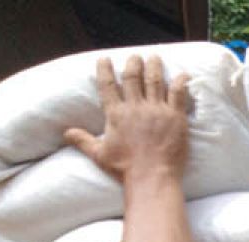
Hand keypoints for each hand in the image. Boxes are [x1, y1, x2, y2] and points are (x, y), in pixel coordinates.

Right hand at [64, 55, 190, 186]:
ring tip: (155, 58)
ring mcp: (157, 110)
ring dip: (154, 67)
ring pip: (155, 81)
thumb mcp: (98, 154)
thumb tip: (66, 133)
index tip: (105, 59)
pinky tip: (183, 74)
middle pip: (133, 77)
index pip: (107, 85)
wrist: (152, 177)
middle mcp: (135, 107)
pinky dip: (180, 82)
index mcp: (116, 113)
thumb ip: (82, 140)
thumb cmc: (125, 169)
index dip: (105, 70)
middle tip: (135, 57)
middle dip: (133, 64)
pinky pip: (179, 94)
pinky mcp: (176, 117)